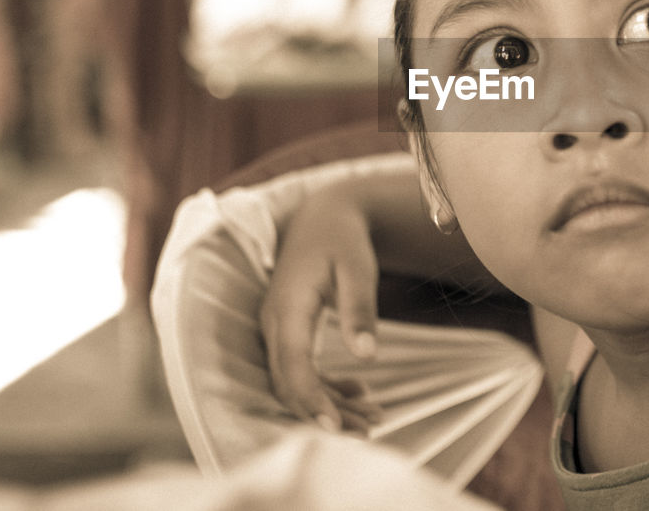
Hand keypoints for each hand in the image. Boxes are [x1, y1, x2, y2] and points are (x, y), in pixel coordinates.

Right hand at [260, 184, 383, 433]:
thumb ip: (359, 309)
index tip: (337, 429)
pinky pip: (300, 370)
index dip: (312, 400)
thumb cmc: (343, 240)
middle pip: (291, 382)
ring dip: (330, 403)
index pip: (292, 367)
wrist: (323, 216)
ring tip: (374, 418)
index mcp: (288, 307)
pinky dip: (327, 386)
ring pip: (295, 381)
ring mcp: (276, 328)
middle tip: (368, 431)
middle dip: (326, 412)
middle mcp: (274, 323)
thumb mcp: (358, 268)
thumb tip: (368, 355)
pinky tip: (361, 392)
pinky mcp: (287, 332)